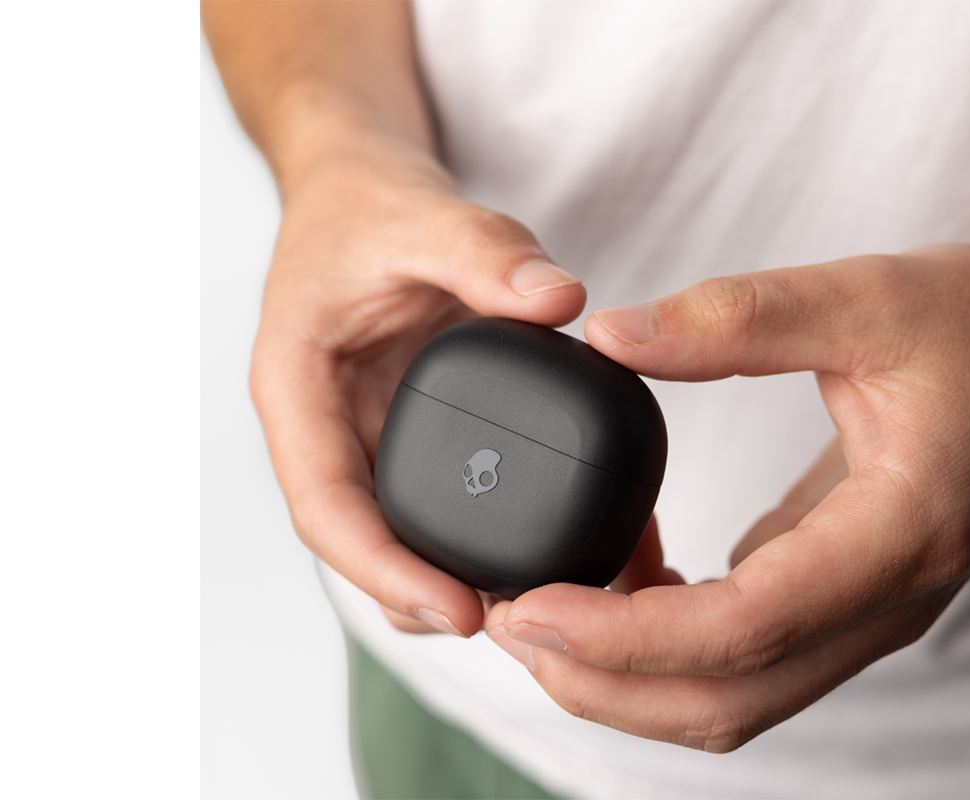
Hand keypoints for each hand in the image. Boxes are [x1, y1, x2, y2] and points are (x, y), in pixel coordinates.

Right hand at [249, 130, 587, 636]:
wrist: (360, 190)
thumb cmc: (367, 205)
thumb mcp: (421, 213)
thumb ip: (485, 251)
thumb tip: (562, 299)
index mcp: (297, 389)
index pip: (325, 507)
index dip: (385, 570)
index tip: (458, 612)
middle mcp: (327, 428)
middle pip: (363, 543)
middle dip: (426, 597)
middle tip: (518, 627)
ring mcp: (367, 435)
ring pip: (398, 534)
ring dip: (451, 580)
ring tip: (536, 607)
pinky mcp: (410, 431)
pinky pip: (436, 499)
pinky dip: (478, 534)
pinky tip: (540, 554)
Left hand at [484, 243, 969, 750]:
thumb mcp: (868, 297)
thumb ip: (737, 317)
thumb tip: (612, 337)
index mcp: (896, 533)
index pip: (745, 626)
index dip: (625, 635)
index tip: (531, 607)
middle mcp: (884, 598)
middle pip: (727, 700)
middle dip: (605, 683)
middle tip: (511, 624)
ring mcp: (868, 609)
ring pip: (735, 698)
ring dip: (629, 681)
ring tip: (545, 620)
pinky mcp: (844, 595)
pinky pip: (747, 660)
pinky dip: (668, 649)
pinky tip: (618, 592)